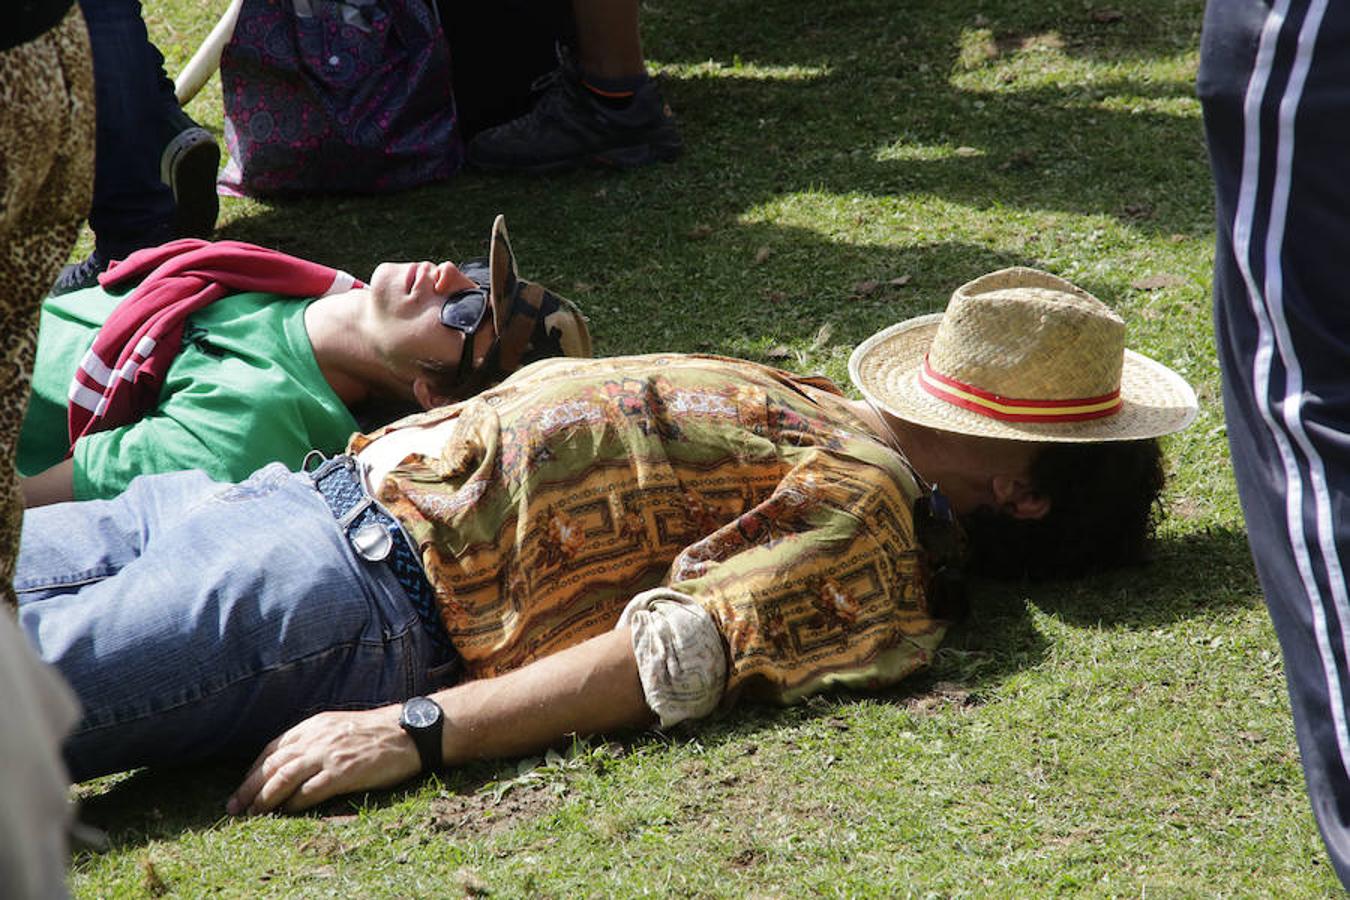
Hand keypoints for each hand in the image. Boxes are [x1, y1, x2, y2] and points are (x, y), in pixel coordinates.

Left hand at [226, 706, 420, 814]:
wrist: (410, 731)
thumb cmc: (377, 732)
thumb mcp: (340, 726)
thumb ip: (316, 738)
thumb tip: (293, 760)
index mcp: (314, 726)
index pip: (273, 749)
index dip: (253, 770)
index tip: (242, 788)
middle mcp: (316, 738)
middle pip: (272, 765)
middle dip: (249, 788)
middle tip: (235, 807)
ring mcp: (329, 754)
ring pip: (283, 779)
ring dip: (265, 799)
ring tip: (254, 815)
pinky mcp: (343, 772)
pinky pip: (309, 791)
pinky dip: (293, 804)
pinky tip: (285, 814)